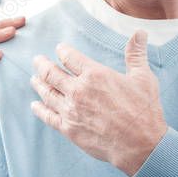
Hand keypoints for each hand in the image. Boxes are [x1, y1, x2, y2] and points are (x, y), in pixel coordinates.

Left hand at [30, 30, 166, 175]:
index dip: (62, 51)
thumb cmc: (143, 110)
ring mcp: (71, 110)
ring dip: (38, 84)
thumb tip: (140, 32)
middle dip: (42, 65)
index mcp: (94, 75)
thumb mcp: (143, 78)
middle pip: (51, 73)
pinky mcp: (68, 129)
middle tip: (37, 60)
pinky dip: (39, 110)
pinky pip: (48, 116)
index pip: (69, 57)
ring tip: (34, 79)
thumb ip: (136, 54)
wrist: (140, 144)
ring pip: (47, 93)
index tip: (59, 49)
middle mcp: (78, 90)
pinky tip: (35, 105)